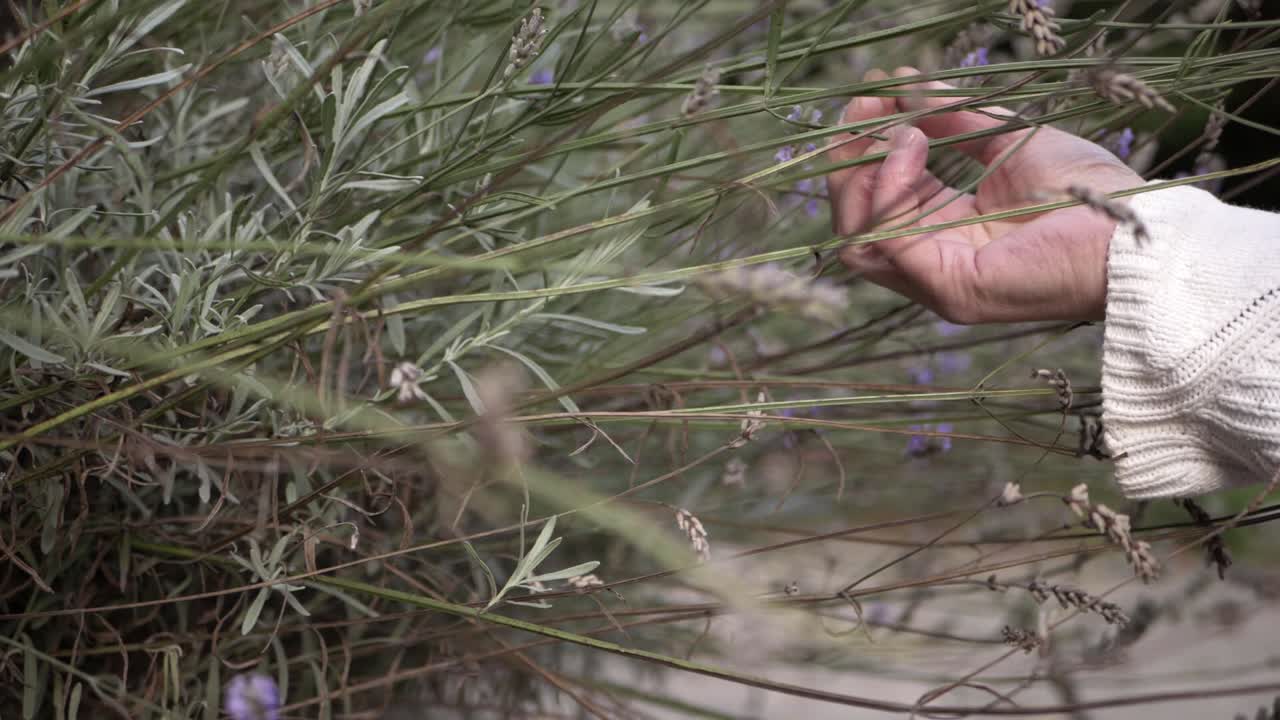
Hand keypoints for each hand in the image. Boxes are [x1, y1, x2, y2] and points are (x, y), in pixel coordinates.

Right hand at [827, 67, 1143, 322]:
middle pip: (853, 224)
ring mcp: (937, 282)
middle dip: (849, 160)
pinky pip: (889, 241)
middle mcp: (932, 264)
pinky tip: (910, 147)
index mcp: (945, 233)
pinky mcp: (951, 287)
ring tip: (898, 131)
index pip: (877, 201)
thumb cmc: (1090, 195)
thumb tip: (902, 82)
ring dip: (864, 176)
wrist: (1136, 230)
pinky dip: (889, 188)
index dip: (865, 148)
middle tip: (866, 106)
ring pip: (856, 240)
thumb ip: (953, 118)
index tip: (873, 96)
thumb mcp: (1008, 140)